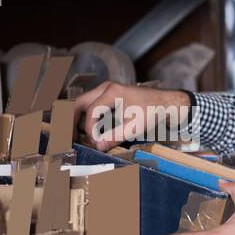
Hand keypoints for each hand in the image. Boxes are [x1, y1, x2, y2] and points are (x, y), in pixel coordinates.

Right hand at [72, 81, 191, 149]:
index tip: (95, 144)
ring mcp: (106, 91)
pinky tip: (87, 131)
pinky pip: (90, 105)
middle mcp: (106, 88)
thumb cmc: (153, 112)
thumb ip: (115, 137)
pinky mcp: (108, 96)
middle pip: (78, 103)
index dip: (90, 130)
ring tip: (76, 136)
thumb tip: (99, 147)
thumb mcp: (135, 127)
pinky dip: (85, 118)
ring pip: (82, 103)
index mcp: (112, 92)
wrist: (165, 103)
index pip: (91, 112)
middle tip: (69, 138)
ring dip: (77, 119)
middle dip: (71, 121)